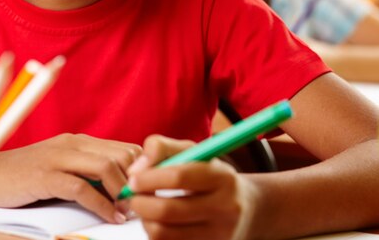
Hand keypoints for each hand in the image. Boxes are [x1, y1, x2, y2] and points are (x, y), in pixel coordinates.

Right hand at [0, 133, 141, 222]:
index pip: (125, 148)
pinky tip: (112, 217)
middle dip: (139, 180)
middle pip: (121, 155)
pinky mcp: (45, 176)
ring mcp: (59, 157)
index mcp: (80, 141)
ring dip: (124, 192)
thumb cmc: (26, 177)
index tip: (153, 189)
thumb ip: (88, 172)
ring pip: (106, 168)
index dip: (144, 168)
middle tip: (146, 202)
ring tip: (132, 211)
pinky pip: (82, 188)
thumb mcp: (62, 169)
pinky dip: (102, 205)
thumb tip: (121, 189)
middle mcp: (73, 144)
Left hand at [126, 135, 258, 239]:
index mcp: (223, 177)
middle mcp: (226, 208)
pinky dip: (156, 234)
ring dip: (145, 220)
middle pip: (168, 210)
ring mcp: (219, 235)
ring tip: (145, 209)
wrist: (246, 209)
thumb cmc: (211, 176)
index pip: (180, 176)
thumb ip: (162, 148)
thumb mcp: (194, 152)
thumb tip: (136, 169)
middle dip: (141, 203)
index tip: (133, 179)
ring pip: (164, 233)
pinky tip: (158, 223)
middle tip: (132, 196)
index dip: (149, 178)